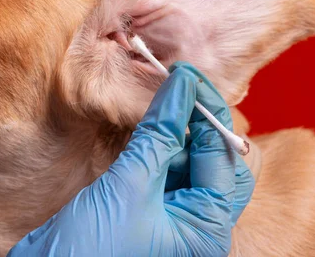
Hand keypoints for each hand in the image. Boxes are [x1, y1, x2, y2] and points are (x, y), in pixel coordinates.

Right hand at [7, 62, 254, 255]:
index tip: (185, 76)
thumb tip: (180, 87)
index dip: (207, 112)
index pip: (224, 157)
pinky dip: (157, 142)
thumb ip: (158, 135)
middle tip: (177, 84)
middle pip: (215, 157)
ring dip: (175, 127)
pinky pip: (164, 166)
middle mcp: (198, 222)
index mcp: (208, 228)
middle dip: (198, 119)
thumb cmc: (90, 250)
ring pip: (189, 159)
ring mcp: (173, 215)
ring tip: (159, 95)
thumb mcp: (129, 187)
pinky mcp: (149, 206)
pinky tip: (145, 121)